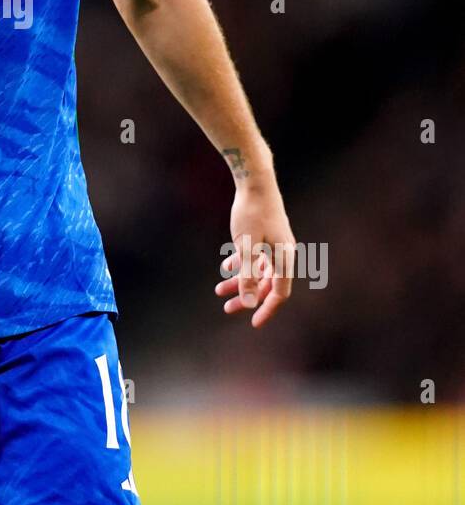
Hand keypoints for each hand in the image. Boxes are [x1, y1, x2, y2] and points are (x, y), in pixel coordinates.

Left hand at [215, 180, 294, 327]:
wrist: (255, 181)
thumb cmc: (251, 213)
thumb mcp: (246, 247)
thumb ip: (247, 276)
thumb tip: (248, 302)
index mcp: (284, 258)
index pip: (279, 293)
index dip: (266, 309)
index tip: (253, 323)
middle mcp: (283, 254)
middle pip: (266, 284)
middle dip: (246, 297)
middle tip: (226, 308)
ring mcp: (276, 244)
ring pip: (259, 271)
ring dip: (240, 281)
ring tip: (219, 290)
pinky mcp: (267, 235)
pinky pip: (256, 257)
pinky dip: (242, 264)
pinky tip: (227, 267)